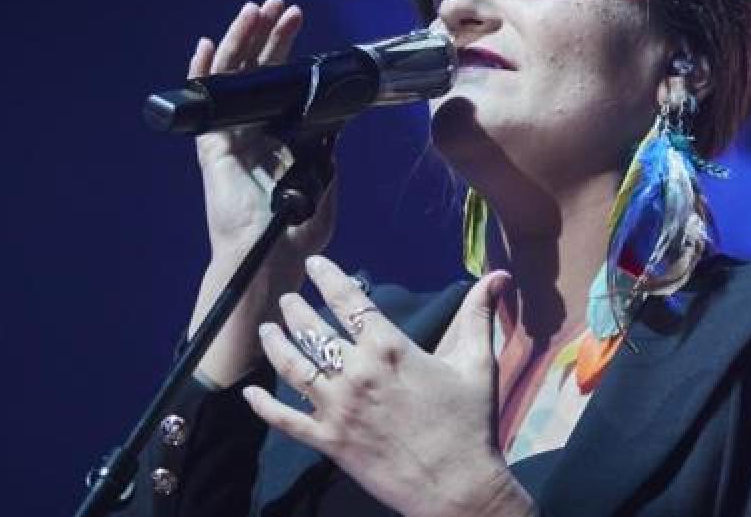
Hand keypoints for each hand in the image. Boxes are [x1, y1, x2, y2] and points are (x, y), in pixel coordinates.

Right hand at [187, 0, 338, 384]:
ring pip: (233, 75)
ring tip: (255, 11)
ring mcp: (231, 134)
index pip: (284, 80)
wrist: (268, 255)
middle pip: (259, 70)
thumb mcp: (325, 186)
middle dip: (270, 36)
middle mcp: (254, 128)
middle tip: (282, 8)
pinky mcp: (211, 147)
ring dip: (242, 41)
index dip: (289, 51)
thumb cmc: (297, 230)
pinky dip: (203, 73)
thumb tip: (336, 123)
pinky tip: (209, 45)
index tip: (299, 24)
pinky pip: (204, 103)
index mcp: (281, 133)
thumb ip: (328, 156)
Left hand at [244, 256, 534, 516]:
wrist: (457, 487)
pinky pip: (285, 419)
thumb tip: (499, 276)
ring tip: (266, 329)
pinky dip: (263, 406)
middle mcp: (357, 373)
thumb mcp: (477, 363)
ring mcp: (338, 408)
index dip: (330, 278)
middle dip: (296, 309)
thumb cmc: (470, 423)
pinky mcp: (329, 441)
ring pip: (293, 367)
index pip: (351, 302)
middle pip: (314, 330)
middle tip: (288, 298)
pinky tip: (250, 392)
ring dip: (275, 345)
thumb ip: (479, 315)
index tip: (316, 264)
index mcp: (390, 349)